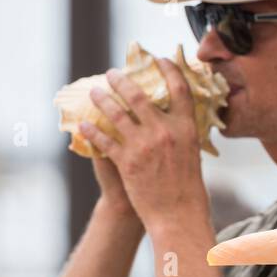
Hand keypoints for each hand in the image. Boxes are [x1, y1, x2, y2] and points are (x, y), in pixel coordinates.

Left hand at [78, 59, 208, 231]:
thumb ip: (181, 134)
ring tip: (95, 92)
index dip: (169, 70)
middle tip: (112, 73)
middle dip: (123, 80)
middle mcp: (165, 132)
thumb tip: (174, 118)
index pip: (179, 89)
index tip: (158, 59)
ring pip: (117, 113)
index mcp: (186, 129)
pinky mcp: (127, 161)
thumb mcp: (192, 155)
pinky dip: (92, 131)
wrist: (177, 216)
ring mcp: (144, 146)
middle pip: (139, 95)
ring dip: (102, 99)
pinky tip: (84, 125)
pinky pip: (105, 139)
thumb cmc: (188, 189)